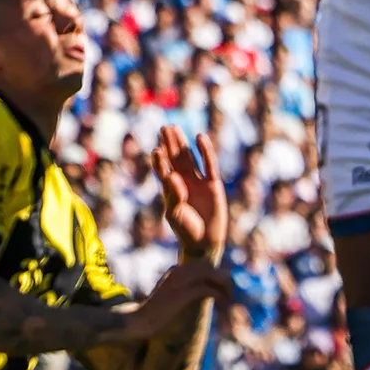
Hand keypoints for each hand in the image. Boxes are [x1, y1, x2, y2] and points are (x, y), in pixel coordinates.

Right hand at [126, 258, 233, 341]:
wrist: (139, 321)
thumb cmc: (156, 313)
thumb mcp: (173, 296)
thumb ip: (187, 290)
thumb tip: (206, 293)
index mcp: (176, 270)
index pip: (204, 264)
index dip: (217, 275)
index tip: (225, 289)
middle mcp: (178, 271)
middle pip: (210, 267)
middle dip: (224, 279)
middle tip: (229, 295)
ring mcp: (179, 281)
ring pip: (211, 274)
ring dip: (224, 287)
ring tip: (228, 300)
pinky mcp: (182, 294)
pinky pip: (207, 289)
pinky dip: (219, 296)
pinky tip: (222, 304)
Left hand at [153, 126, 226, 260]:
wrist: (204, 242)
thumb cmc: (185, 230)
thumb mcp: (175, 214)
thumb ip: (173, 195)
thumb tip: (173, 176)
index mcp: (171, 189)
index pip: (163, 170)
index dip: (160, 160)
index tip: (156, 149)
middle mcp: (184, 182)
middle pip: (175, 159)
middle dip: (169, 144)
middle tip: (164, 127)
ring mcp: (198, 182)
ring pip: (190, 158)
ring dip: (182, 144)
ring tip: (175, 128)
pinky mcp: (213, 184)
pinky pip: (209, 164)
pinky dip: (206, 151)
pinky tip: (201, 137)